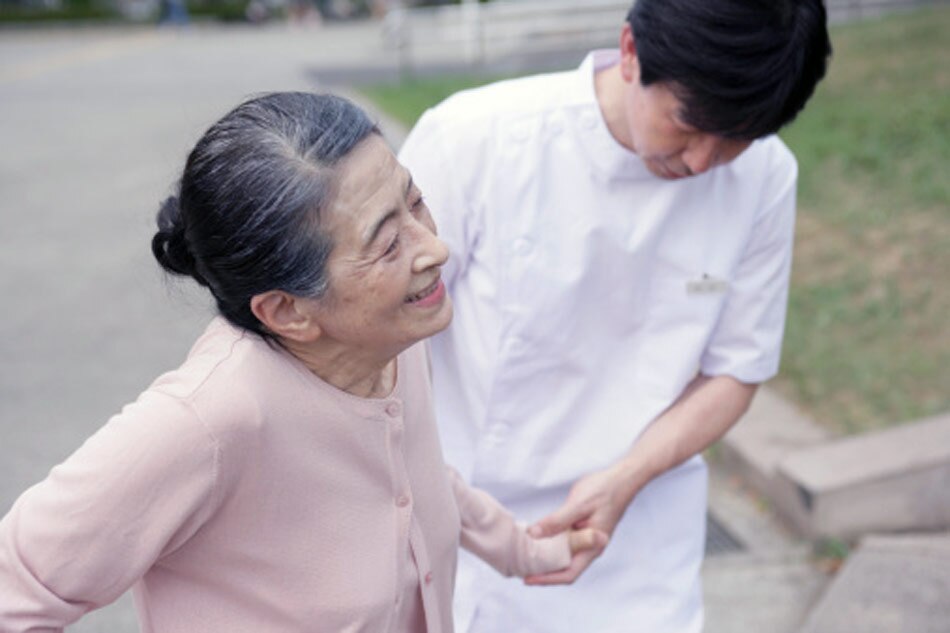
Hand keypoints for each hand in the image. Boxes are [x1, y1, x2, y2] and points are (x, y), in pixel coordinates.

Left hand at [523, 465, 633, 584]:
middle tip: (521, 568)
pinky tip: (538, 539)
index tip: (528, 579)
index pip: (569, 572)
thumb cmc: (604, 490)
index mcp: (592, 546)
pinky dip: (550, 544)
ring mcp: (586, 539)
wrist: (620, 478)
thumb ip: (557, 521)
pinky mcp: (582, 529)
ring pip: (564, 556)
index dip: (547, 578)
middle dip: (543, 572)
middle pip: (565, 568)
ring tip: (525, 557)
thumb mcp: (578, 505)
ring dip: (546, 558)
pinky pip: (565, 543)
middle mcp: (590, 547)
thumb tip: (534, 534)